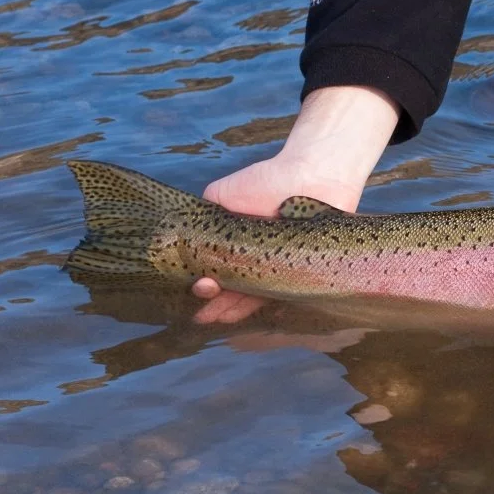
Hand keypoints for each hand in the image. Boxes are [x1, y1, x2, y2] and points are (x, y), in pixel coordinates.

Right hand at [191, 152, 367, 322]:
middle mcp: (258, 259)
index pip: (219, 270)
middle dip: (215, 301)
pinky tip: (240, 314)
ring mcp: (280, 268)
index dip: (206, 283)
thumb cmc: (268, 182)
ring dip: (231, 309)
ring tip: (213, 317)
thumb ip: (205, 214)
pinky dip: (261, 304)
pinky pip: (280, 295)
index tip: (196, 287)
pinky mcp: (302, 275)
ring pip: (253, 295)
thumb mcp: (224, 195)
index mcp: (238, 244)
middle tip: (202, 308)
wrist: (312, 176)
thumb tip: (181, 235)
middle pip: (234, 287)